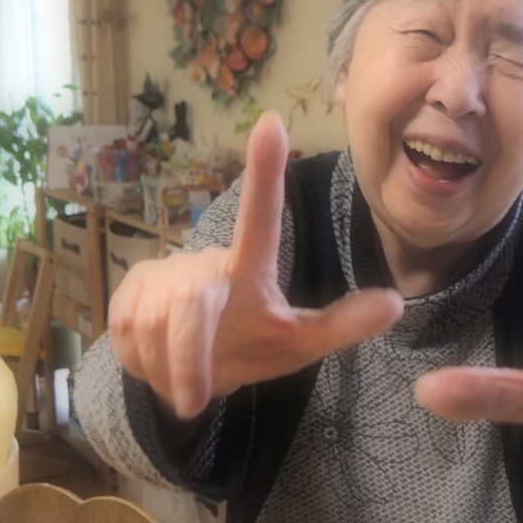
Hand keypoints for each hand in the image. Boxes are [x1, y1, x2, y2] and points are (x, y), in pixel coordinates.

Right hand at [108, 112, 402, 418]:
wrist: (186, 373)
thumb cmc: (250, 345)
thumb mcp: (299, 344)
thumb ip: (341, 326)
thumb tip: (396, 303)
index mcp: (248, 268)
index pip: (260, 220)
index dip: (264, 175)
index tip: (272, 122)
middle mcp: (203, 266)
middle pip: (189, 306)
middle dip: (188, 355)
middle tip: (193, 400)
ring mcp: (160, 278)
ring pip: (154, 330)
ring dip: (171, 369)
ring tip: (187, 379)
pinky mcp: (125, 298)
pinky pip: (129, 340)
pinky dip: (148, 368)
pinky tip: (159, 364)